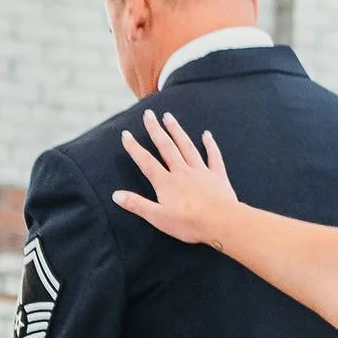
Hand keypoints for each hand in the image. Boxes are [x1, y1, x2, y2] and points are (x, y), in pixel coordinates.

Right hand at [113, 111, 240, 246]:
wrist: (221, 222)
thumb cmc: (188, 223)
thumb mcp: (157, 217)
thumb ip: (137, 204)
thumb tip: (116, 194)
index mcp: (166, 183)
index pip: (146, 162)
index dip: (134, 148)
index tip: (126, 134)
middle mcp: (182, 172)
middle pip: (166, 147)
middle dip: (155, 130)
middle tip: (148, 114)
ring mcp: (201, 171)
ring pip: (187, 146)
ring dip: (177, 130)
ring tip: (169, 116)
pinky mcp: (217, 176)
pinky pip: (213, 156)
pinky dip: (210, 144)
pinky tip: (206, 134)